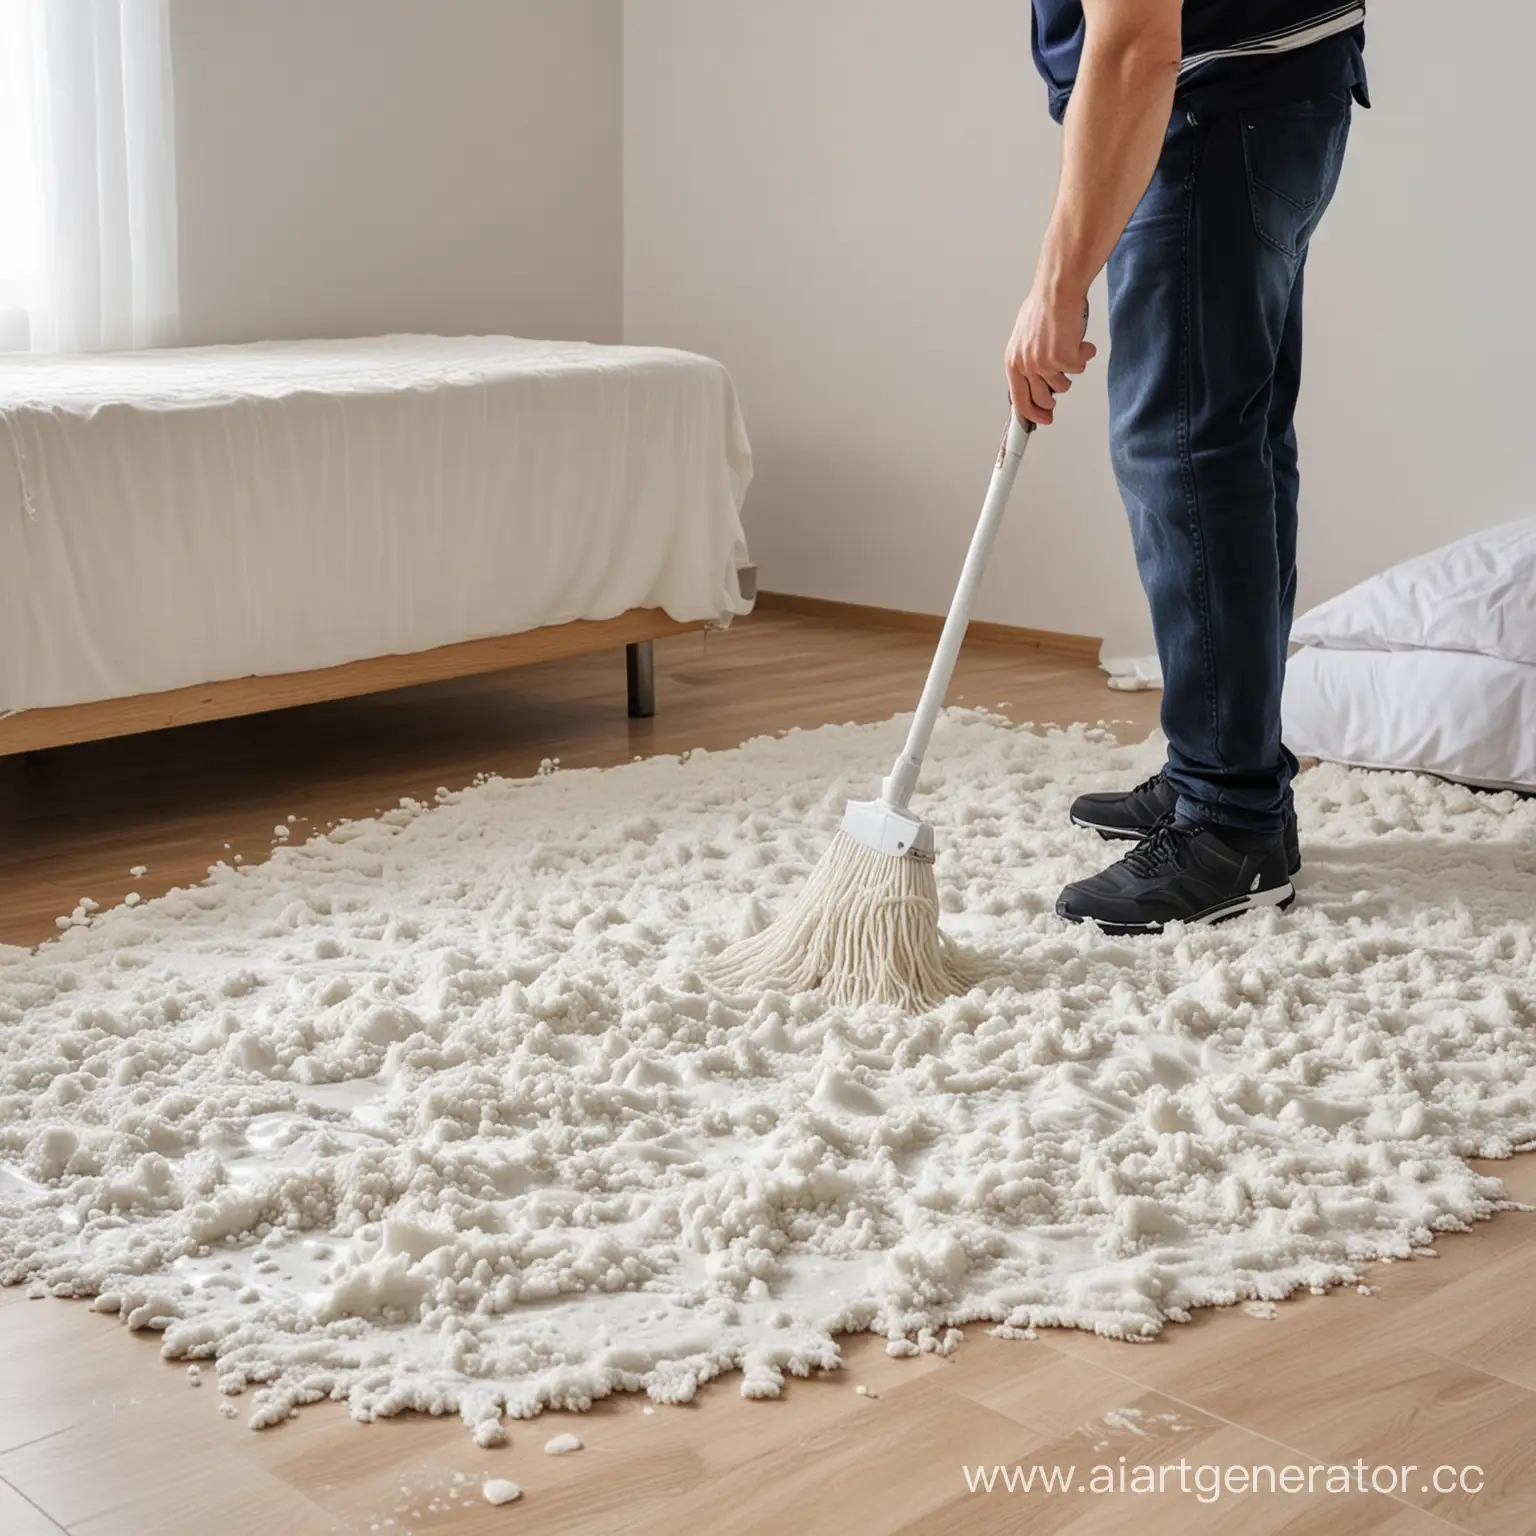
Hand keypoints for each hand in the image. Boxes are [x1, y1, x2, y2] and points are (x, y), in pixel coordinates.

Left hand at [1005, 285, 1096, 425]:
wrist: (1057, 290)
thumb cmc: (1044, 308)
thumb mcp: (1024, 339)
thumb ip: (1027, 361)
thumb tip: (1034, 382)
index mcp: (1013, 362)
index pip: (1019, 400)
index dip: (1032, 414)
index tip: (1042, 420)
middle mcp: (1026, 365)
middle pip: (1042, 398)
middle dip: (1054, 398)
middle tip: (1059, 392)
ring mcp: (1044, 364)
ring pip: (1064, 384)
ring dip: (1071, 369)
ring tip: (1069, 347)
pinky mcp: (1063, 358)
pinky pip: (1079, 368)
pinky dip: (1084, 354)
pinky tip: (1081, 340)